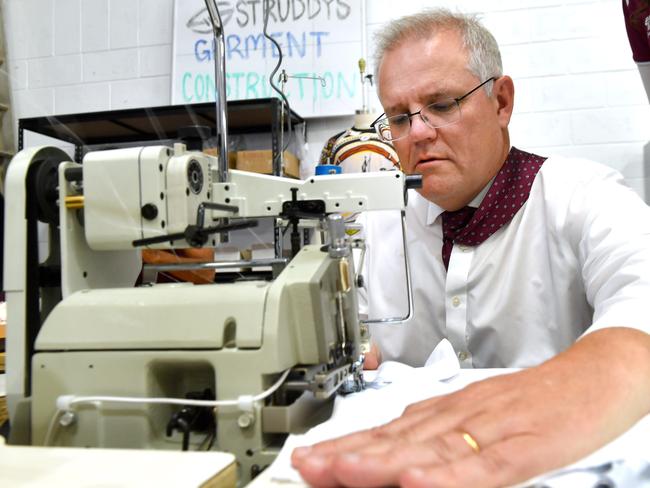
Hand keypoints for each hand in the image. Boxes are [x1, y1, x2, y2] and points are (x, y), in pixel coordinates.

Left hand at [291, 328, 649, 486]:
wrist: (592, 375)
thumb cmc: (533, 399)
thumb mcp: (477, 415)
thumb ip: (438, 433)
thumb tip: (396, 451)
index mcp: (446, 412)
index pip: (386, 432)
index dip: (346, 447)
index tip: (309, 458)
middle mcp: (457, 417)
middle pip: (396, 439)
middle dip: (346, 455)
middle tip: (304, 465)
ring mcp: (488, 430)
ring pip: (426, 450)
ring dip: (379, 461)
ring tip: (339, 471)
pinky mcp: (520, 447)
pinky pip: (479, 467)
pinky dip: (446, 476)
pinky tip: (415, 482)